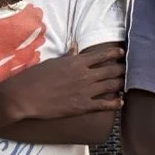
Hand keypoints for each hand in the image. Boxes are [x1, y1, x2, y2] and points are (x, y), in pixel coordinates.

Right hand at [0, 44, 124, 121]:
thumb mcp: (52, 62)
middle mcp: (85, 75)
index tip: (122, 53)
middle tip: (128, 68)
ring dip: (121, 83)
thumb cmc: (35, 77)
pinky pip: (104, 105)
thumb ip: (67, 56)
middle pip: (111, 70)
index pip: (102, 55)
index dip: (114, 54)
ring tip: (127, 83)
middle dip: (121, 69)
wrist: (25, 96)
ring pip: (111, 86)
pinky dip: (115, 103)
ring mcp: (85, 91)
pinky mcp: (82, 106)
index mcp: (77, 62)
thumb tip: (75, 48)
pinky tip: (121, 101)